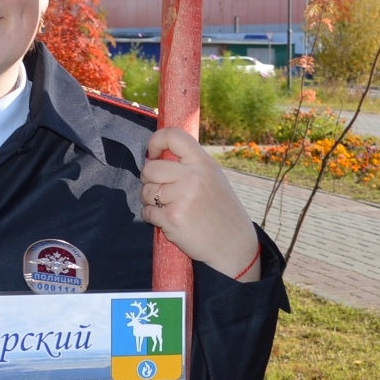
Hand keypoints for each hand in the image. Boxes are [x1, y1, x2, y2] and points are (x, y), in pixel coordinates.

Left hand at [141, 127, 261, 279]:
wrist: (233, 244)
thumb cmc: (221, 210)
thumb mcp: (213, 177)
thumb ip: (188, 165)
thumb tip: (153, 157)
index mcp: (203, 162)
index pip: (172, 136)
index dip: (155, 142)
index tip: (154, 154)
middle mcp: (192, 177)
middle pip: (150, 168)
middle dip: (149, 180)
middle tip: (161, 189)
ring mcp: (182, 198)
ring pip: (146, 192)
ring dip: (151, 201)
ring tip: (169, 207)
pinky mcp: (172, 219)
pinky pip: (147, 212)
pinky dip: (152, 217)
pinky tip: (169, 220)